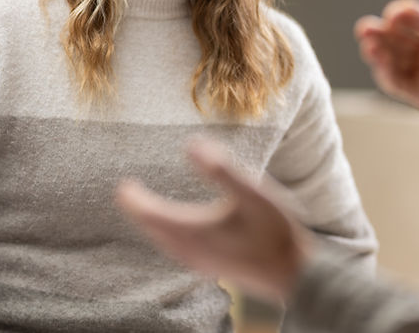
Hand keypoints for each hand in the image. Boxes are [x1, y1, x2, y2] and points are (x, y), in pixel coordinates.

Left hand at [116, 138, 312, 303]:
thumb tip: (190, 144)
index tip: (123, 185)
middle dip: (138, 210)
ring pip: (163, 242)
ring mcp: (200, 263)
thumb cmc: (276, 232)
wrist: (295, 274)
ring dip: (152, 225)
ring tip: (145, 209)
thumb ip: (220, 170)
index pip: (150, 214)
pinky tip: (177, 233)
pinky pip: (176, 250)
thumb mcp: (252, 193)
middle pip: (152, 229)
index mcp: (194, 229)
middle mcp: (190, 250)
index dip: (133, 199)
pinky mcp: (211, 268)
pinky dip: (166, 236)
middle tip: (127, 192)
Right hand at [354, 0, 418, 148]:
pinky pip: (395, 82)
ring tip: (369, 47)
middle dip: (378, 32)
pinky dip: (385, 73)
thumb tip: (400, 8)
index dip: (396, 15)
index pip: (408, 18)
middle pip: (393, 38)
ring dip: (377, 52)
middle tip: (365, 29)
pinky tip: (381, 65)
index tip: (393, 15)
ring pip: (390, 59)